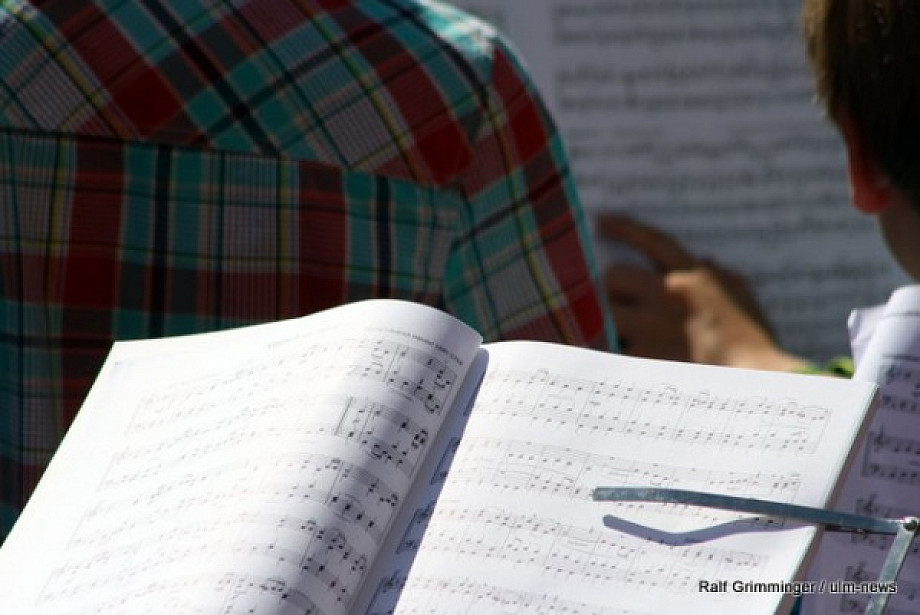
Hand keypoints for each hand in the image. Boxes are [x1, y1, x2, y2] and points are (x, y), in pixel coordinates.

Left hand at [598, 214, 808, 370]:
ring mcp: (650, 325)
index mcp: (695, 277)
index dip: (626, 229)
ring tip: (624, 337)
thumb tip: (706, 261)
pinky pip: (612, 347)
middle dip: (613, 289)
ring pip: (605, 312)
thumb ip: (722, 278)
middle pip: (614, 275)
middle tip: (621, 304)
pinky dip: (616, 354)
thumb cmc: (755, 344)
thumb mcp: (743, 300)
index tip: (602, 221)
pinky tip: (627, 363)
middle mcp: (667, 295)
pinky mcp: (640, 356)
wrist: (753, 384)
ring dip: (609, 322)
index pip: (654, 241)